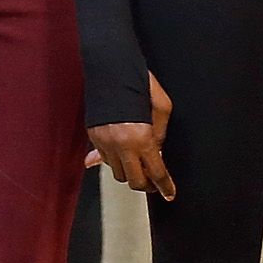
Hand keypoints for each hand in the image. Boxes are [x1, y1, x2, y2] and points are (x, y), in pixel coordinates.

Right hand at [86, 71, 174, 199]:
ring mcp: (104, 142)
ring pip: (118, 173)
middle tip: (155, 184)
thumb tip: (156, 151)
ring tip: (138, 165)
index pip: (156, 172)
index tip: (170, 194)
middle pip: (135, 181)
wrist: (110, 68)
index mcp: (142, 137)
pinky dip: (114, 161)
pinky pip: (104, 159)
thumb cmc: (141, 84)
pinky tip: (121, 155)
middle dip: (147, 186)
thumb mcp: (162, 108)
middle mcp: (122, 144)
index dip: (165, 186)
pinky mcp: (93, 137)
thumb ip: (160, 134)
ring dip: (130, 172)